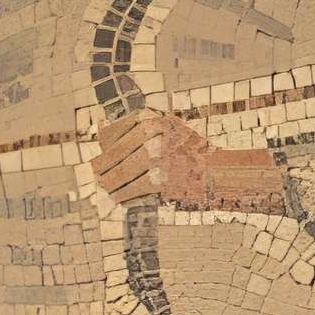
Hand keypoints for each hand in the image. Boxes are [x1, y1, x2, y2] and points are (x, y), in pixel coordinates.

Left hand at [93, 110, 210, 205]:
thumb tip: (101, 138)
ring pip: (123, 171)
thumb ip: (137, 130)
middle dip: (103, 166)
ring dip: (110, 182)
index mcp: (150, 117)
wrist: (217, 167)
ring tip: (106, 187)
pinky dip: (123, 193)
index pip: (112, 131)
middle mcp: (153, 132)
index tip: (101, 154)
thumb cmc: (185, 150)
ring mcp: (158, 154)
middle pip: (116, 152)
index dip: (104, 146)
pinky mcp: (163, 176)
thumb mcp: (163, 128)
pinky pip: (134, 186)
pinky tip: (117, 197)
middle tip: (97, 175)